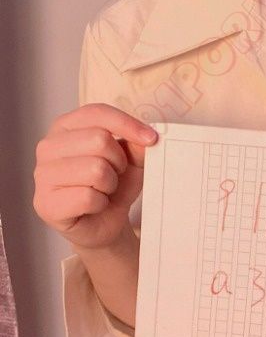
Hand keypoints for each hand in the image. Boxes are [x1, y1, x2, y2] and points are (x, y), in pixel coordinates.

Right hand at [33, 103, 158, 249]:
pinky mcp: (46, 203)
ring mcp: (43, 175)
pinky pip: (88, 197)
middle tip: (116, 175)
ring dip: (110, 184)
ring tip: (103, 190)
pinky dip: (100, 204)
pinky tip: (94, 206)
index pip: (97, 113)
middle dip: (119, 162)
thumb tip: (145, 137)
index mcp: (65, 127)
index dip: (127, 124)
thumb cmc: (112, 187)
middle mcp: (48, 147)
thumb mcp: (131, 161)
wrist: (103, 223)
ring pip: (95, 169)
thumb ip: (136, 145)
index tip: (151, 138)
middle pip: (99, 140)